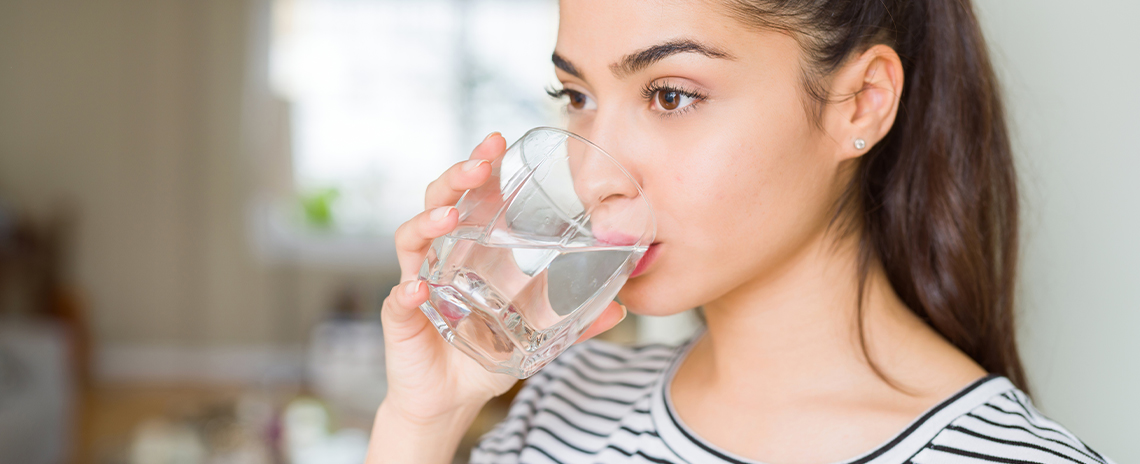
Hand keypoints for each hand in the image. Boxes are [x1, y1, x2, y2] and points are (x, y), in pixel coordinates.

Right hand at [378, 132, 627, 424]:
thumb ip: (575, 321)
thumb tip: (621, 308)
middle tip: (479, 164)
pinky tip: (418, 290)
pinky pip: (398, 300)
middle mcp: (439, 258)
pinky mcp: (402, 319)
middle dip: (456, 178)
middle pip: (438, 203)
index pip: (471, 197)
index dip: (481, 167)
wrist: (449, 401)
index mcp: (469, 251)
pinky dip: (406, 293)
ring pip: (411, 240)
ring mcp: (417, 284)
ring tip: (449, 217)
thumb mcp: (537, 337)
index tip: (497, 141)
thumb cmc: (485, 355)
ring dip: (428, 223)